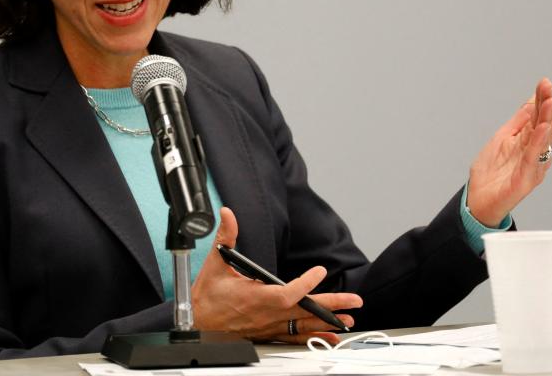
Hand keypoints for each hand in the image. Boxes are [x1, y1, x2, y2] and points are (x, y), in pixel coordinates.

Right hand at [191, 207, 361, 343]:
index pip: (287, 293)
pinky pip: (295, 337)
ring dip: (327, 323)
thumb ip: (226, 237)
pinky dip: (314, 336)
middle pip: (304, 312)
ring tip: (348, 319)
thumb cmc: (207, 298)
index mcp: (255, 297)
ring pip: (303, 326)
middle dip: (331, 306)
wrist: (198, 324)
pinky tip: (328, 336)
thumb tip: (228, 214)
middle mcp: (267, 314)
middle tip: (353, 302)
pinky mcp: (269, 333)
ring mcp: (270, 326)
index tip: (319, 272)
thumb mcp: (215, 264)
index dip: (305, 285)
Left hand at [467, 78, 551, 226]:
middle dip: (546, 105)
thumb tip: (530, 101)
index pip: (537, 118)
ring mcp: (532, 166)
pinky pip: (534, 158)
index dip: (541, 100)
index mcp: (527, 143)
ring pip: (543, 140)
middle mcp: (534, 153)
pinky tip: (542, 128)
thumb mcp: (501, 140)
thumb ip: (517, 123)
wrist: (477, 201)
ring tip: (550, 103)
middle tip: (548, 87)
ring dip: (547, 120)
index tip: (544, 82)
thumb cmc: (491, 173)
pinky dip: (538, 143)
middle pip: (543, 125)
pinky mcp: (526, 180)